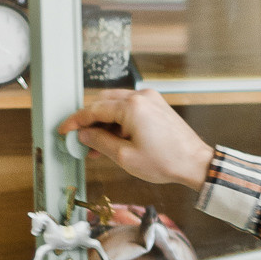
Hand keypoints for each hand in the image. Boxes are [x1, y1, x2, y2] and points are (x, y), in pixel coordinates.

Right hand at [59, 89, 213, 190]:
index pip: (93, 110)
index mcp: (131, 107)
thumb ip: (100, 142)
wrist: (195, 162)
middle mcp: (141, 97)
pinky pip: (130, 109)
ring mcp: (150, 99)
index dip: (75, 121)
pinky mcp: (156, 105)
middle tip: (81, 141)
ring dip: (104, 123)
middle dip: (90, 122)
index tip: (65, 130)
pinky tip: (114, 140)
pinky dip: (118, 122)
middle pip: (103, 103)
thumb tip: (84, 135)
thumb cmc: (166, 161)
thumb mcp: (125, 157)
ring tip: (97, 146)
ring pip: (116, 105)